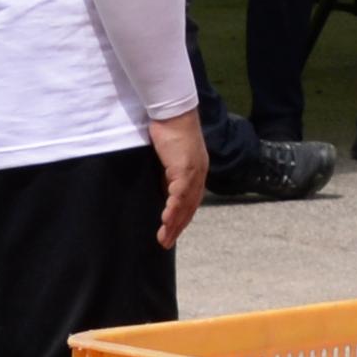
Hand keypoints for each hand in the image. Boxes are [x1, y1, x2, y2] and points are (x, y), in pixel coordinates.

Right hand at [151, 111, 205, 249]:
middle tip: (165, 243)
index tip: (171, 232)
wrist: (172, 112)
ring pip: (186, 204)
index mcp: (196, 171)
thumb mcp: (167, 158)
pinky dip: (173, 209)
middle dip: (178, 226)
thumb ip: (166, 173)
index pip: (190, 201)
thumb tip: (158, 187)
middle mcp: (199, 173)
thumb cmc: (168, 131)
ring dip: (174, 223)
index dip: (181, 217)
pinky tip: (165, 221)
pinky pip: (179, 193)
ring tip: (163, 238)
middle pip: (190, 206)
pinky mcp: (185, 167)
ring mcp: (194, 171)